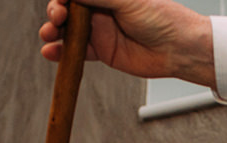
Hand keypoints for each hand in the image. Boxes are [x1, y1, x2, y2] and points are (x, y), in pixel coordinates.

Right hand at [39, 0, 215, 86]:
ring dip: (53, 32)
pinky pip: (76, 52)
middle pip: (66, 9)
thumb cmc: (160, 17)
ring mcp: (99, 31)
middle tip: (57, 18)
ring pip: (67, 31)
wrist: (178, 49)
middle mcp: (99, 10)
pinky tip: (51, 52)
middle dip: (55, 12)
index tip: (59, 1)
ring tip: (48, 35)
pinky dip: (61, 53)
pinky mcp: (101, 52)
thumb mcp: (126, 0)